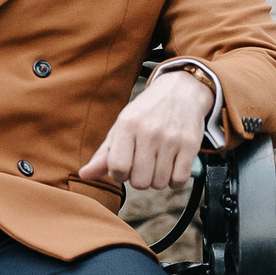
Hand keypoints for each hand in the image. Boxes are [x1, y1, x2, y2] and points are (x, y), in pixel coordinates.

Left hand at [78, 69, 213, 190]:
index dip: (119, 175)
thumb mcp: (121, 126)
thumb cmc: (146, 112)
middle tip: (142, 167)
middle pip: (140, 181)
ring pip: (160, 183)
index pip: (118, 168)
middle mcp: (150, 132)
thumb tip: (84, 175)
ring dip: (157, 180)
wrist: (181, 91)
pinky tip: (171, 169)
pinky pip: (180, 180)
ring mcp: (172, 139)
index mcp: (128, 125)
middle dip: (139, 180)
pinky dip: (174, 181)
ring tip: (157, 166)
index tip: (124, 170)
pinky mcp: (191, 145)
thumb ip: (104, 154)